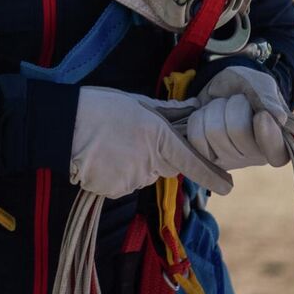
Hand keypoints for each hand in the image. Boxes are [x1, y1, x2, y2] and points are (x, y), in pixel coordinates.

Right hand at [69, 88, 232, 198]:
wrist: (64, 126)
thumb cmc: (100, 107)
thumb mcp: (137, 102)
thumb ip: (168, 112)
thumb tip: (193, 109)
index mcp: (159, 137)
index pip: (193, 161)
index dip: (212, 176)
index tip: (229, 186)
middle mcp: (150, 162)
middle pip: (167, 166)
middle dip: (160, 155)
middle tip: (134, 136)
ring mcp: (132, 179)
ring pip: (145, 174)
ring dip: (137, 163)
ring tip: (113, 144)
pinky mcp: (115, 190)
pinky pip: (125, 183)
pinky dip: (119, 173)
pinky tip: (104, 157)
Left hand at [185, 67, 289, 169]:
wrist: (218, 88)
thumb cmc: (244, 88)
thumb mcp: (260, 83)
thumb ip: (268, 97)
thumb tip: (278, 118)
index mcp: (278, 143)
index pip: (276, 153)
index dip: (266, 134)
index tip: (260, 115)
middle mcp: (255, 157)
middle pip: (237, 131)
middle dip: (232, 105)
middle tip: (236, 102)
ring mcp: (230, 161)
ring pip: (213, 132)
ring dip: (214, 110)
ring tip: (221, 109)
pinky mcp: (207, 159)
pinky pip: (195, 138)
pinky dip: (198, 118)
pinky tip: (207, 117)